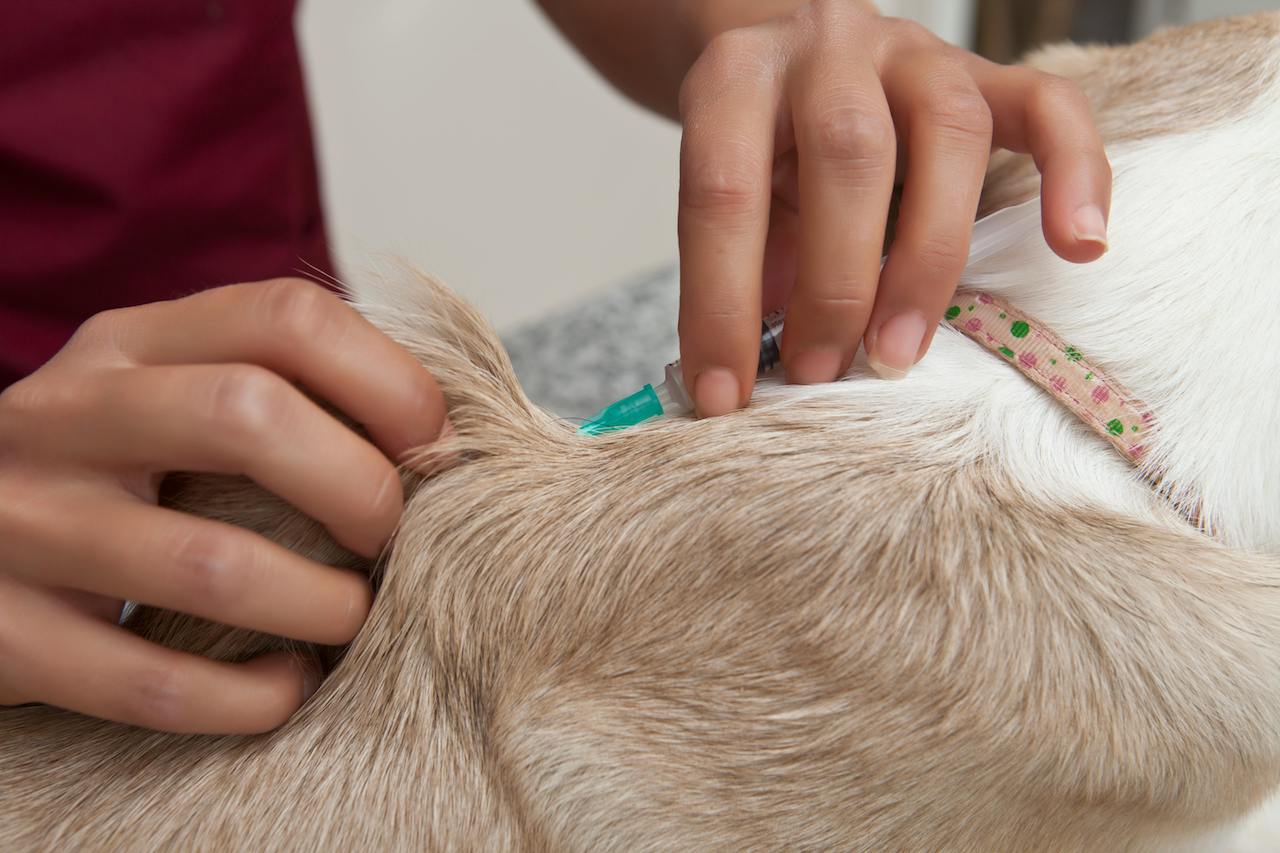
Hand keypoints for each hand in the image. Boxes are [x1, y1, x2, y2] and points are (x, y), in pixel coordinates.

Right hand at [0, 279, 444, 732]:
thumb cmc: (105, 472)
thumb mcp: (166, 396)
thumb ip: (277, 391)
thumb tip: (439, 436)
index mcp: (129, 343)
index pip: (286, 317)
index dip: (390, 381)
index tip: (433, 449)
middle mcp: (68, 414)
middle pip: (248, 414)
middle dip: (358, 485)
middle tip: (392, 538)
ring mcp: (23, 522)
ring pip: (211, 565)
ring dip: (318, 603)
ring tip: (351, 617)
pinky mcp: (4, 633)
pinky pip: (149, 680)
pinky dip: (247, 695)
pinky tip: (286, 685)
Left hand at [676, 0, 1110, 413]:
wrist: (793, 57)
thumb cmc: (761, 149)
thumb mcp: (730, 197)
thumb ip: (742, 265)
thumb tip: (747, 378)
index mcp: (737, 78)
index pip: (724, 192)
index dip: (719, 302)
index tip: (724, 395)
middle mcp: (827, 47)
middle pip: (847, 155)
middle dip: (832, 287)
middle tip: (819, 375)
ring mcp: (912, 52)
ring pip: (949, 134)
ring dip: (926, 261)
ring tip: (898, 355)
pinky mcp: (987, 71)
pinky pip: (1051, 107)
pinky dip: (1077, 175)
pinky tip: (1079, 247)